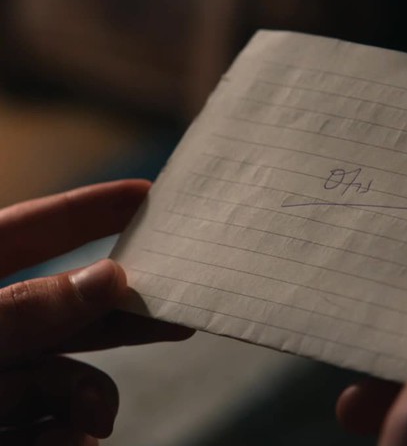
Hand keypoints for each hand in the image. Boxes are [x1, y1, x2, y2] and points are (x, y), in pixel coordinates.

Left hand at [0, 180, 194, 444]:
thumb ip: (23, 309)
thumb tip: (107, 275)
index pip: (29, 231)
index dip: (87, 210)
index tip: (147, 195)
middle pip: (71, 308)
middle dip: (124, 314)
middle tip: (181, 308)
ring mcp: (4, 383)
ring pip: (71, 379)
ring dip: (89, 400)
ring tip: (92, 421)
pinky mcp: (17, 429)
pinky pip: (60, 427)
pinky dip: (68, 438)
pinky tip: (58, 443)